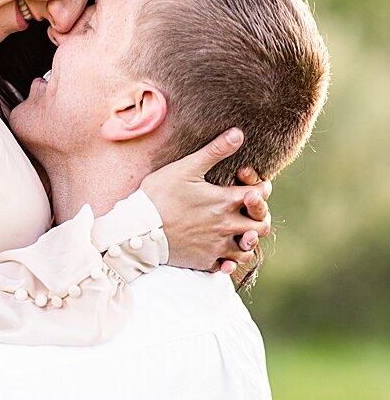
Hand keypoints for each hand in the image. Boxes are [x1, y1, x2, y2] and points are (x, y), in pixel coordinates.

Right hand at [140, 128, 271, 275]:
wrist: (137, 229)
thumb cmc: (159, 195)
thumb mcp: (185, 168)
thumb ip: (214, 151)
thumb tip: (238, 133)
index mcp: (224, 201)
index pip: (260, 194)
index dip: (260, 187)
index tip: (247, 183)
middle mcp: (226, 225)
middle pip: (261, 226)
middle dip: (260, 217)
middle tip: (249, 211)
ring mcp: (216, 245)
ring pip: (248, 249)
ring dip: (248, 240)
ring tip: (239, 233)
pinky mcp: (204, 260)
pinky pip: (228, 266)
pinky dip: (230, 260)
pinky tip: (224, 253)